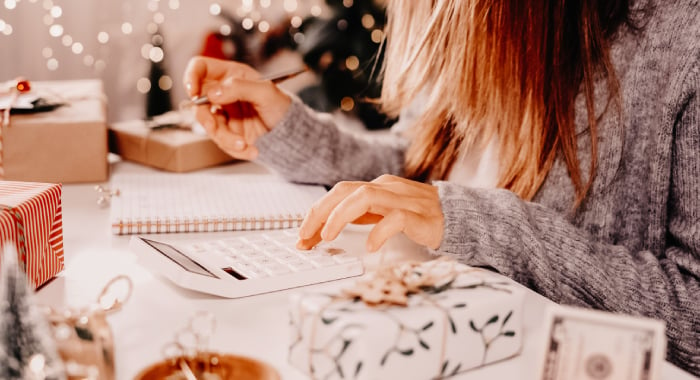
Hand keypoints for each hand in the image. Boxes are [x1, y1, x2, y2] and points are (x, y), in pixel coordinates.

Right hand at [182, 56, 291, 159]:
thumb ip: (239, 88)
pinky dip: (235, 148)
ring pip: (209, 126)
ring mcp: (224, 114)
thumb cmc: (282, 107)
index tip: (193, 92)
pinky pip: (221, 142)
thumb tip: (212, 93)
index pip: (201, 68)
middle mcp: (223, 93)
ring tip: (244, 144)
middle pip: (198, 102)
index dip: (191, 76)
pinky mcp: (228, 132)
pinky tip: (252, 149)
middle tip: (213, 126)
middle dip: (205, 117)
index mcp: (231, 75)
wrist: (292, 134)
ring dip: (225, 138)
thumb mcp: (266, 92)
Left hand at [297, 174, 443, 251]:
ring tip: (328, 237)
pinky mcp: (419, 215)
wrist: (460, 217)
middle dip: (320, 213)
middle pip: (345, 191)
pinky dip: (380, 232)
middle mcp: (387, 188)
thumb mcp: (383, 214)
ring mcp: (403, 199)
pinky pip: (396, 218)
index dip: (316, 213)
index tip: (302, 236)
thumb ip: (360, 216)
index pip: (338, 193)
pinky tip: (371, 247)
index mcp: (376, 187)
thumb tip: (325, 229)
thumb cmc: (420, 217)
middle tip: (305, 237)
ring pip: (365, 197)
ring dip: (341, 216)